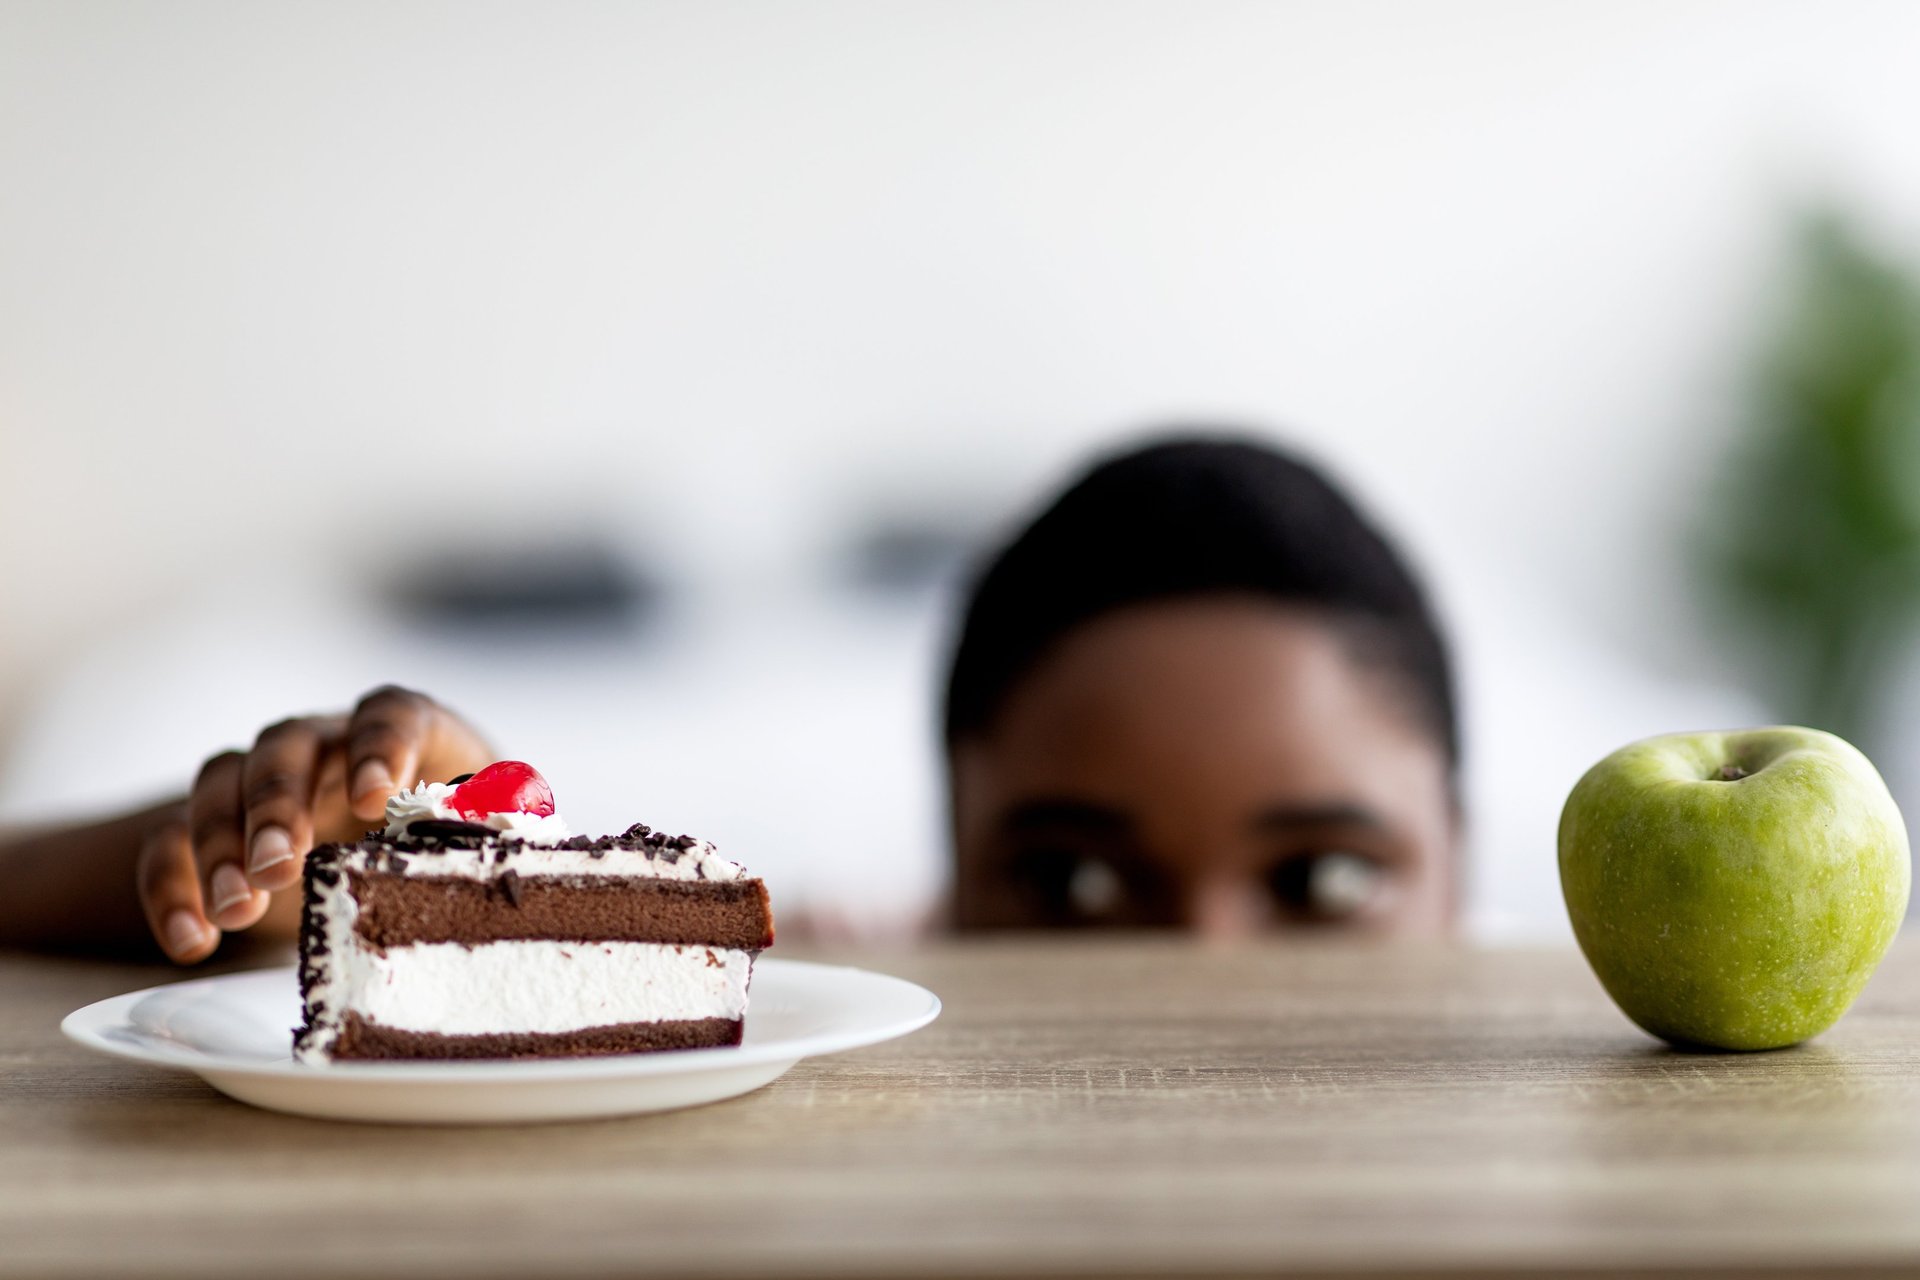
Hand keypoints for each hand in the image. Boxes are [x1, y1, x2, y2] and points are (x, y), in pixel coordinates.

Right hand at [138, 685, 493, 962]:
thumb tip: (514, 848)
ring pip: (219, 782)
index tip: (374, 798)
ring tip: (238, 910)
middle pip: (287, 745)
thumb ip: (495, 832)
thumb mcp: (483, 836)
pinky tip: (193, 941)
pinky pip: (169, 843)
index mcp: (406, 733)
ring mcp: (265, 782)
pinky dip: (172, 888)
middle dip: (277, 803)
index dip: (380, 745)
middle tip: (280, 867)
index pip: (391, 711)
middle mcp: (328, 743)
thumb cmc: (454, 839)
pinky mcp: (217, 831)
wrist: (395, 863)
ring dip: (220, 845)